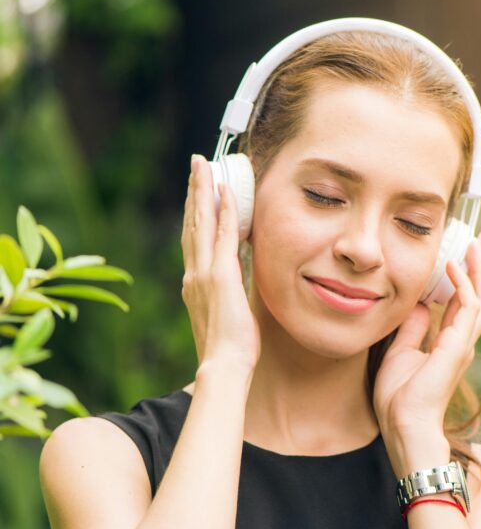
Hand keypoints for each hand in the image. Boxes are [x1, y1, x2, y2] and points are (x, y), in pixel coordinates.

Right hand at [180, 154, 260, 370]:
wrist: (223, 365)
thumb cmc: (230, 347)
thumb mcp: (228, 312)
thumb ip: (230, 291)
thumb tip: (239, 278)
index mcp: (195, 282)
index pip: (195, 238)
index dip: (196, 211)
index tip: (199, 189)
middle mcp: (194, 273)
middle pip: (193, 222)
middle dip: (195, 191)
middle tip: (198, 163)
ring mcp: (204, 273)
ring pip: (202, 222)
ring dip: (204, 191)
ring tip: (205, 165)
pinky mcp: (220, 276)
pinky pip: (224, 236)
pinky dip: (224, 212)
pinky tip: (227, 192)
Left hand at [372, 230, 480, 452]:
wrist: (405, 424)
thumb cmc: (400, 398)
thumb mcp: (400, 352)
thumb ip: (412, 328)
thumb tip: (419, 304)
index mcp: (450, 342)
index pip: (463, 301)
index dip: (465, 276)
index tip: (463, 251)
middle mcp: (462, 340)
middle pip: (480, 294)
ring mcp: (464, 343)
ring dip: (479, 268)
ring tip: (474, 242)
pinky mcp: (459, 345)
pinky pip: (468, 307)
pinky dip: (463, 284)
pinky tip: (453, 266)